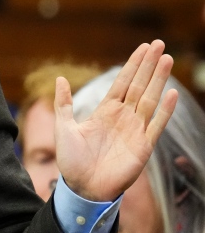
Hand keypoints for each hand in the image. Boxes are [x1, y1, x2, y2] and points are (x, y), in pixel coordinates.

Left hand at [55, 40, 177, 201]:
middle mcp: (123, 117)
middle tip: (159, 44)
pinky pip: (156, 125)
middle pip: (139, 85)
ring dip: (158, 80)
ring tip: (166, 59)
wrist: (81, 188)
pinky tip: (172, 93)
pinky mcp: (143, 146)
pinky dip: (165, 110)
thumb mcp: (63, 127)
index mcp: (105, 112)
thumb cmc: (71, 161)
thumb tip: (60, 78)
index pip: (122, 82)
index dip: (133, 65)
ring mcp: (135, 130)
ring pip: (150, 99)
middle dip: (149, 65)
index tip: (143, 48)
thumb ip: (63, 103)